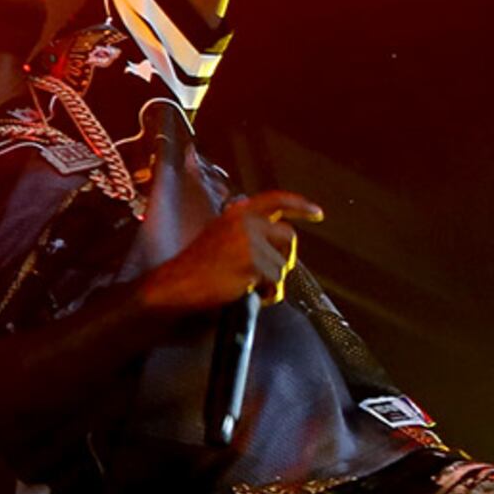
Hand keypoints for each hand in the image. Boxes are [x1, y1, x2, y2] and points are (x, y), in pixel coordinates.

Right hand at [134, 190, 321, 312]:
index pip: (276, 200)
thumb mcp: (219, 233)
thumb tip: (273, 238)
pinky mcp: (252, 264)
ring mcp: (250, 242)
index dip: (300, 205)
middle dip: (285, 257)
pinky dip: (267, 293)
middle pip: (287, 236)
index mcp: (237, 213)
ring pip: (282, 263)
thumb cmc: (196, 266)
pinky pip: (275, 282)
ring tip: (252, 285)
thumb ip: (245, 228)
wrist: (176, 284)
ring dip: (273, 279)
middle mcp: (245, 223)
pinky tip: (249, 293)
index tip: (316, 212)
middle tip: (271, 273)